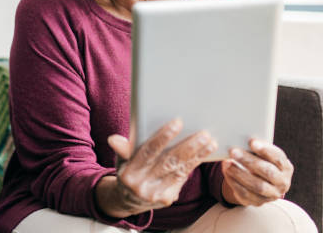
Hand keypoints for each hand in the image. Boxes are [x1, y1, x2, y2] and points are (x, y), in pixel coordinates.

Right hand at [96, 118, 216, 217]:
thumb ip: (122, 149)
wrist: (128, 200)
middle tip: (203, 133)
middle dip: (187, 147)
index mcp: (129, 173)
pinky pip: (183, 178)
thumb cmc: (128, 170)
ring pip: (179, 170)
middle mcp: (142, 186)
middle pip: (168, 162)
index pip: (148, 152)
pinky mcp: (167, 198)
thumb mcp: (121, 160)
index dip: (163, 137)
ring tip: (209, 140)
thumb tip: (113, 139)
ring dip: (196, 155)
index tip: (177, 122)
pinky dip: (194, 163)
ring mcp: (156, 194)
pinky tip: (205, 152)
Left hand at [221, 139, 292, 205]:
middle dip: (249, 161)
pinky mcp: (258, 202)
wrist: (260, 182)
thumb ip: (257, 148)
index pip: (278, 158)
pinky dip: (234, 182)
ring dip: (240, 173)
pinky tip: (226, 171)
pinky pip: (245, 194)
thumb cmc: (261, 161)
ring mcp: (271, 195)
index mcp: (286, 168)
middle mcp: (282, 183)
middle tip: (233, 151)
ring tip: (227, 162)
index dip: (265, 150)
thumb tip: (241, 137)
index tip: (251, 142)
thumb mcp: (263, 155)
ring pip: (257, 186)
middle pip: (268, 172)